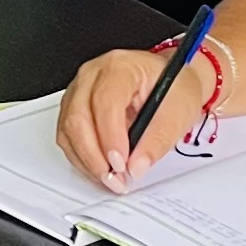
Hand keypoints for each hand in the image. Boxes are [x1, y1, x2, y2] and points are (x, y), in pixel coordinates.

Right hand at [56, 45, 217, 189]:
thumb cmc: (174, 88)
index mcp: (120, 67)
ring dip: (87, 161)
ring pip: (68, 130)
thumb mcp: (177, 112)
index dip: (110, 136)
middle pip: (78, 117)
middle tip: (116, 178)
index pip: (105, 101)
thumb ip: (156, 141)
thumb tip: (136, 166)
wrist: (170, 83)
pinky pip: (67, 137)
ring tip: (111, 179)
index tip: (122, 163)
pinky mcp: (73, 108)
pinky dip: (82, 158)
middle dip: (95, 156)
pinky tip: (100, 170)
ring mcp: (78, 91)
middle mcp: (92, 76)